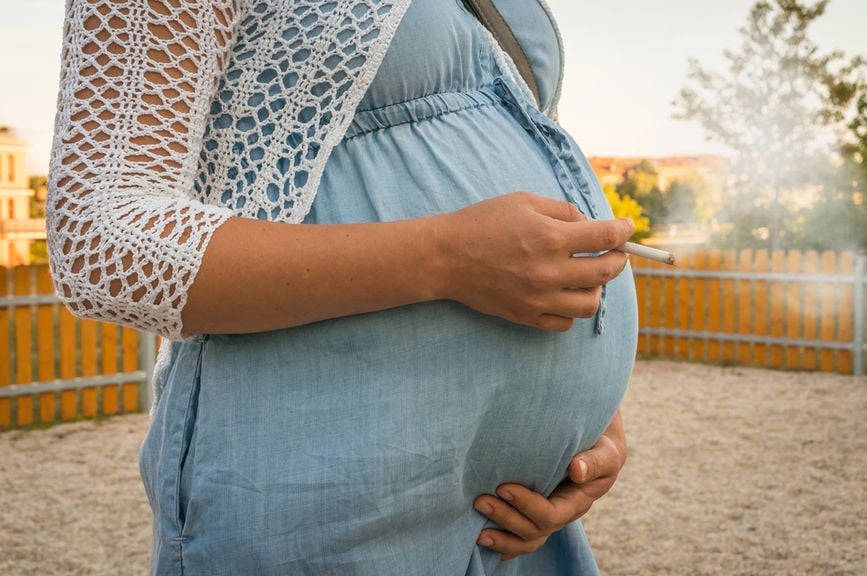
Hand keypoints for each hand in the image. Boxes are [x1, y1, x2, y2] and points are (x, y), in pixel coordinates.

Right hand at [434, 191, 632, 331]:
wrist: (445, 256)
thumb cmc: (482, 222)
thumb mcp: (524, 201)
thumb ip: (563, 210)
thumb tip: (589, 224)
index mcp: (550, 237)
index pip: (606, 238)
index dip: (624, 232)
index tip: (628, 229)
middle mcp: (548, 271)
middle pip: (606, 272)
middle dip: (619, 260)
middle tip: (616, 253)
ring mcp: (538, 297)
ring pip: (590, 304)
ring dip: (597, 289)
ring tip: (588, 277)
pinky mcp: (525, 315)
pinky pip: (564, 323)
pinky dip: (572, 311)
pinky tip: (565, 295)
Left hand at [473, 410, 627, 560]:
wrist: (597, 445)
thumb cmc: (600, 446)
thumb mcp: (605, 452)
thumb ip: (594, 461)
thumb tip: (577, 470)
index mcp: (577, 503)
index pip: (550, 514)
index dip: (526, 505)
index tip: (503, 487)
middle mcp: (561, 514)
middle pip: (533, 531)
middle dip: (506, 518)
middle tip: (479, 501)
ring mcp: (548, 517)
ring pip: (526, 540)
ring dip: (501, 538)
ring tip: (476, 533)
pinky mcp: (535, 513)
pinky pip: (520, 537)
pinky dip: (503, 543)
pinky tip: (481, 542)